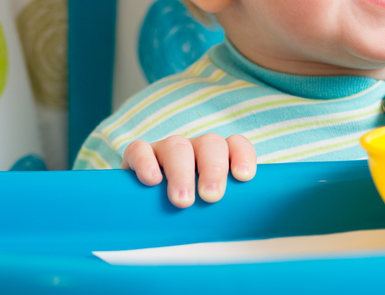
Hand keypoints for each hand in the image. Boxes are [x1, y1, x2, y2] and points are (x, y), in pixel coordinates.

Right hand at [121, 133, 256, 207]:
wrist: (144, 217)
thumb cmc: (187, 216)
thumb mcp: (210, 213)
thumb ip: (226, 215)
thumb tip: (248, 239)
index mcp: (217, 157)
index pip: (235, 144)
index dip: (242, 155)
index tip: (243, 177)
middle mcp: (194, 149)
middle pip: (210, 144)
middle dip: (213, 169)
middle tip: (211, 196)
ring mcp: (165, 149)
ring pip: (177, 146)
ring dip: (182, 173)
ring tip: (182, 201)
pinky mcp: (137, 155)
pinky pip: (140, 150)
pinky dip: (146, 162)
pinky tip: (152, 182)